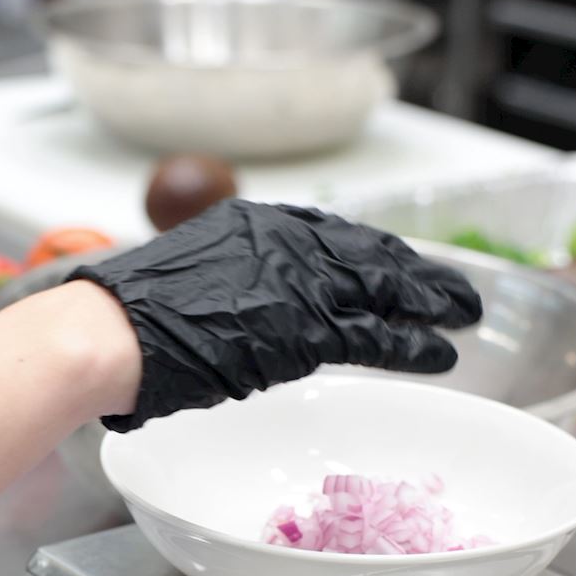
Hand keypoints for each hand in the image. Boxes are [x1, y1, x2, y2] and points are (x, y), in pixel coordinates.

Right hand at [72, 199, 481, 431]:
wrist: (111, 333)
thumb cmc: (131, 319)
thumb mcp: (192, 279)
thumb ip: (234, 284)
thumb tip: (248, 310)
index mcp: (255, 221)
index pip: (334, 232)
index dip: (376, 252)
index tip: (400, 264)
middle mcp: (285, 240)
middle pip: (372, 252)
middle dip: (418, 272)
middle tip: (453, 289)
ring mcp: (299, 280)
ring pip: (386, 287)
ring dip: (432, 303)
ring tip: (464, 316)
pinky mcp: (306, 326)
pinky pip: (376, 335)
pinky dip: (414, 345)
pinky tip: (440, 354)